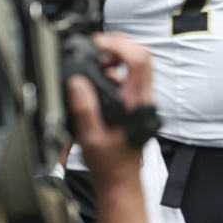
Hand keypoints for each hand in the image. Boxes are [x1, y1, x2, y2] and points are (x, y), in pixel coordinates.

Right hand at [68, 33, 153, 188]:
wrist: (122, 179)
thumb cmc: (110, 163)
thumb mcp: (91, 137)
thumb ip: (85, 109)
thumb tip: (78, 83)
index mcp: (136, 102)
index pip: (139, 61)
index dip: (120, 45)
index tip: (99, 43)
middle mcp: (144, 98)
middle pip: (143, 57)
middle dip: (120, 45)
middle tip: (98, 46)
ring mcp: (142, 100)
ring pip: (139, 66)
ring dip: (118, 57)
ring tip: (97, 62)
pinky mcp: (137, 104)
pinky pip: (131, 78)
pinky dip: (117, 70)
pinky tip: (101, 78)